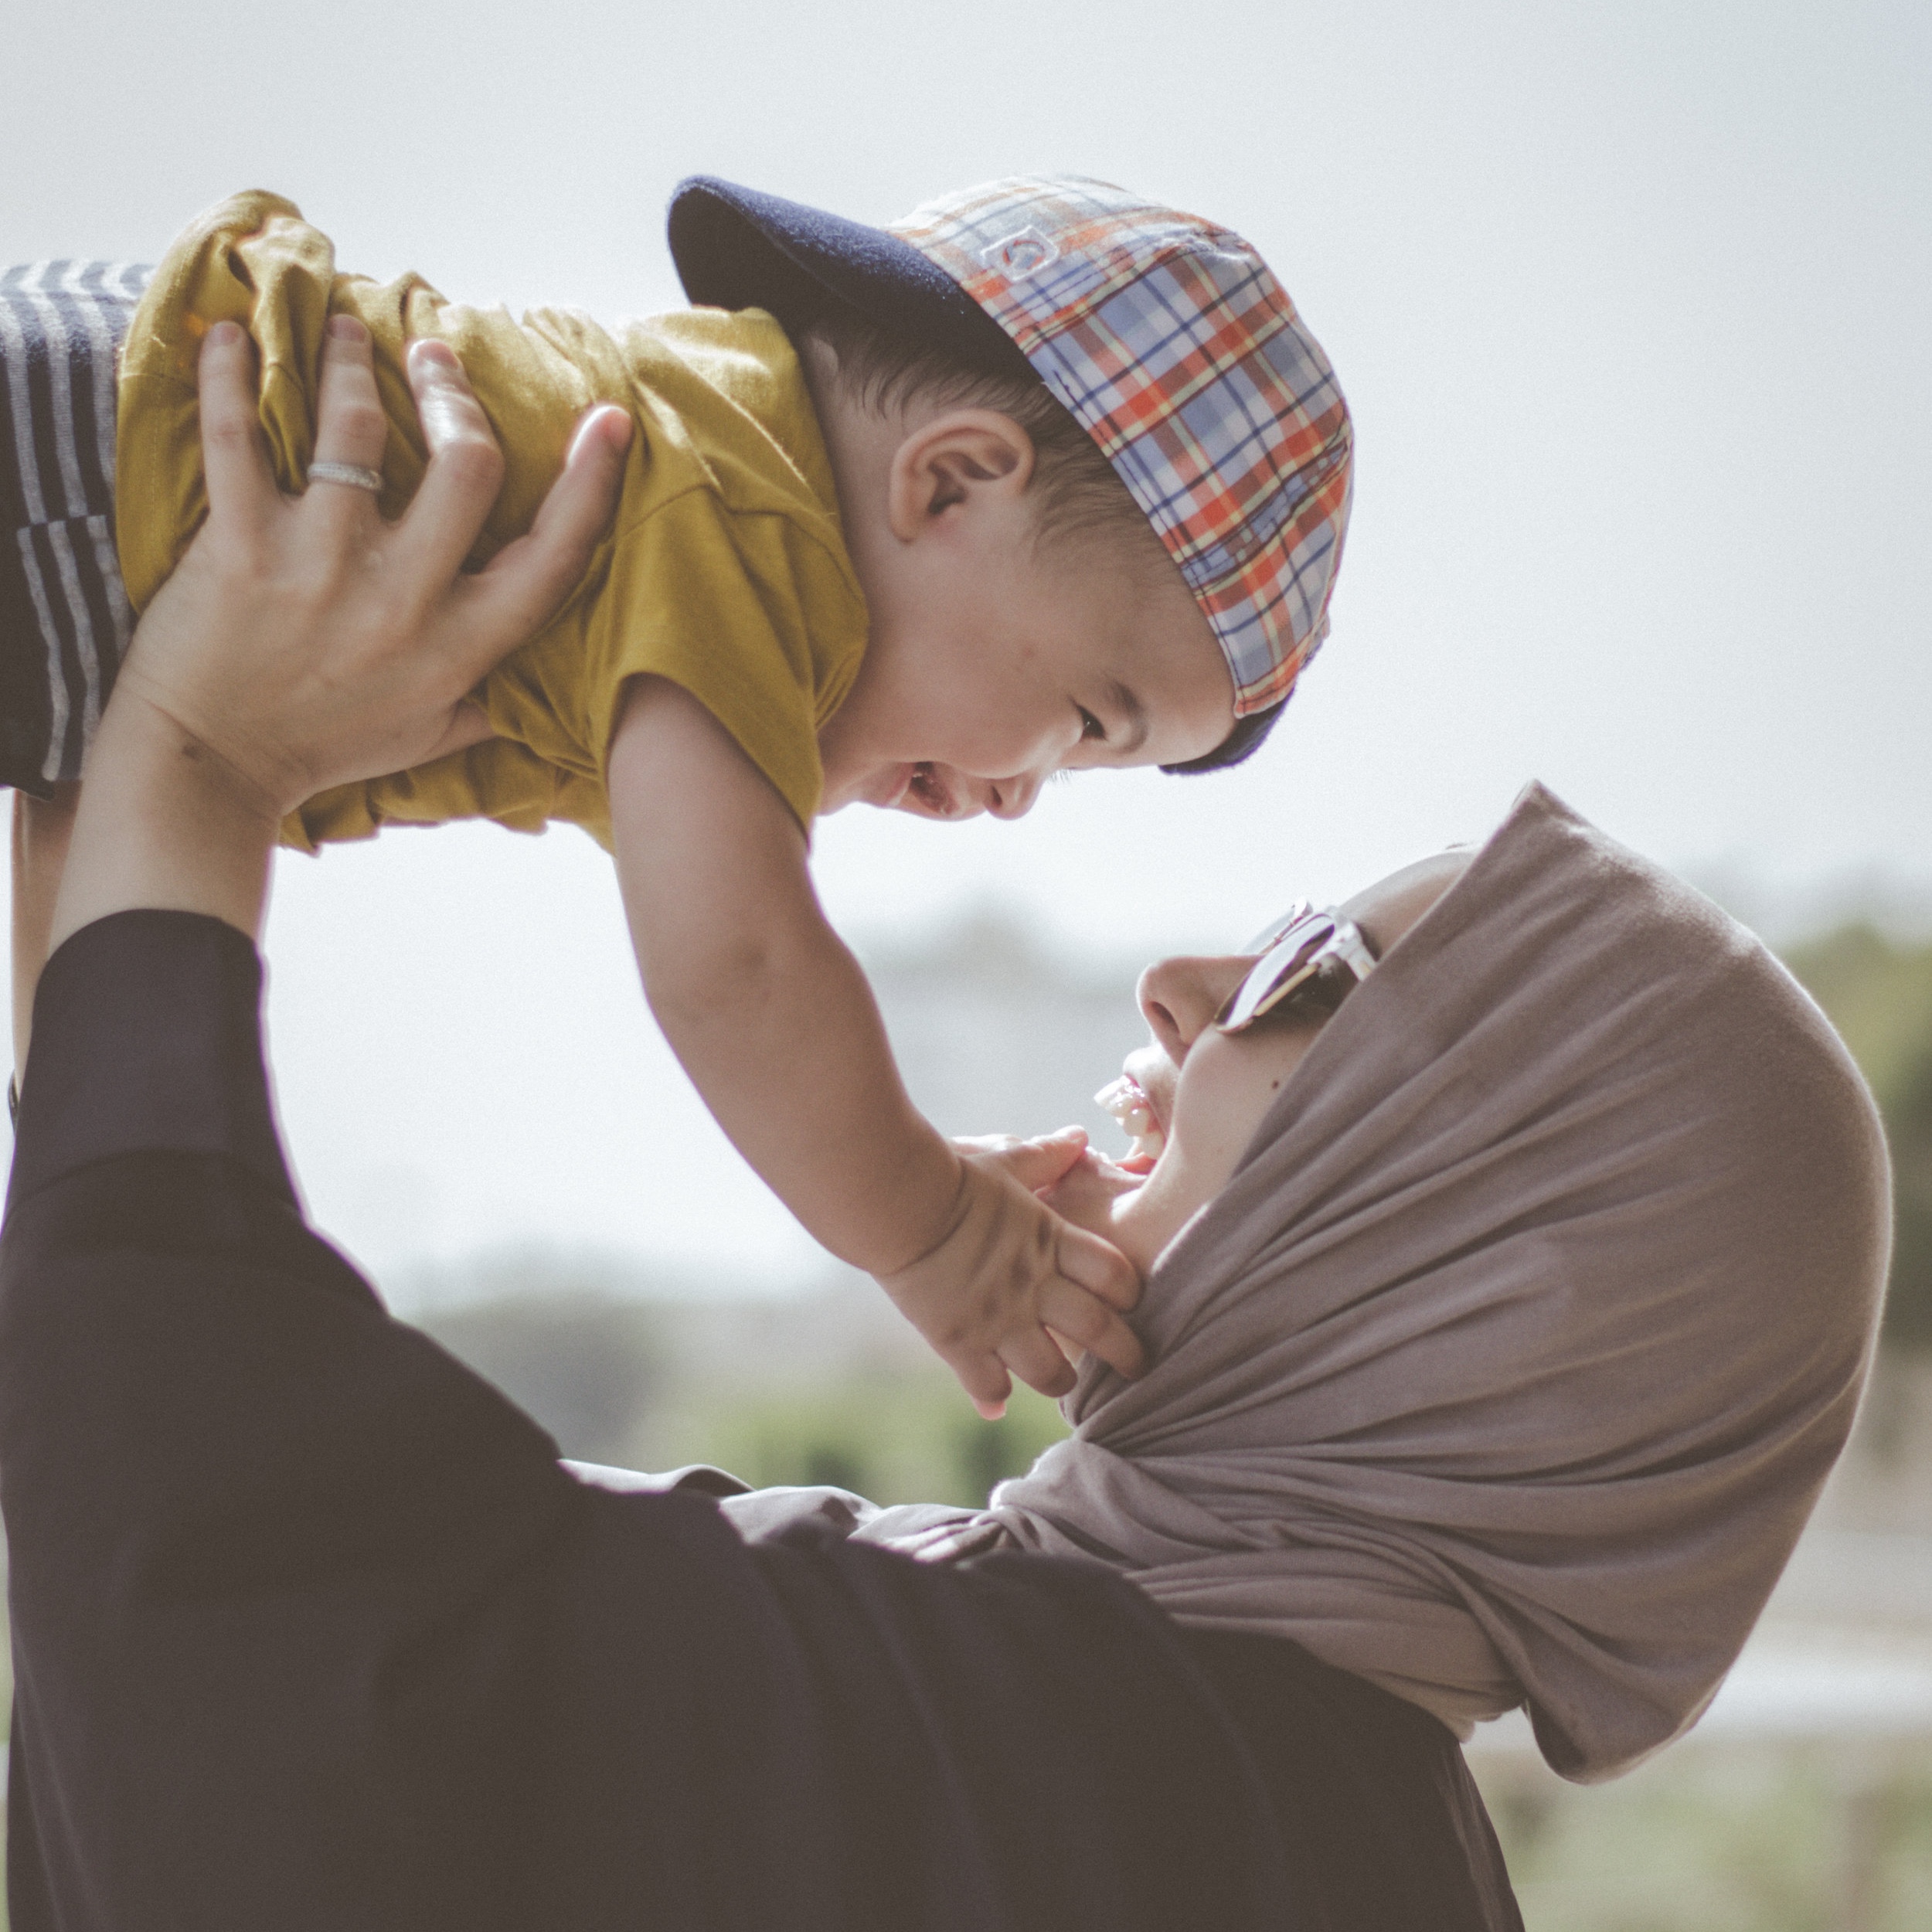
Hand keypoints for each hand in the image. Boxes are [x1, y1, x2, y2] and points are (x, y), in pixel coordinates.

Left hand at [44, 317, 628, 960]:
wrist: (210, 769)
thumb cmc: (324, 748)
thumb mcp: (433, 735)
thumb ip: (495, 698)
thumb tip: (553, 679)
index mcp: (461, 645)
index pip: (553, 554)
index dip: (590, 481)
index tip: (606, 420)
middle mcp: (404, 601)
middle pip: (467, 464)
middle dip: (455, 393)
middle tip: (434, 357)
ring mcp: (321, 568)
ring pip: (356, 427)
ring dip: (352, 360)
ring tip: (347, 331)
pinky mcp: (242, 547)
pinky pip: (237, 437)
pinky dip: (228, 374)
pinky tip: (229, 335)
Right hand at [876, 1127, 1144, 1418]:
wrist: (896, 1202)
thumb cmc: (952, 1175)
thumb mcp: (1005, 1161)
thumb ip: (1046, 1155)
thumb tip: (1078, 1137)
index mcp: (1051, 1240)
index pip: (1115, 1275)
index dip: (1129, 1292)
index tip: (1130, 1301)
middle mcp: (1033, 1286)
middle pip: (1099, 1331)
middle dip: (1127, 1355)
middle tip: (1138, 1368)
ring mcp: (998, 1319)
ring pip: (1051, 1373)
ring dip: (1062, 1381)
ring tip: (1064, 1381)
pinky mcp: (959, 1341)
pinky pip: (987, 1385)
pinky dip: (993, 1397)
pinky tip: (996, 1405)